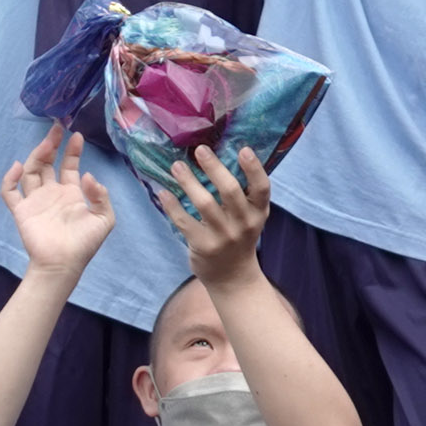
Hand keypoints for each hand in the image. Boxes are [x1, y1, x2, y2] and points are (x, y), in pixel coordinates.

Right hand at [0, 128, 117, 277]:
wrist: (63, 264)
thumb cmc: (84, 244)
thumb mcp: (104, 219)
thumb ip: (101, 196)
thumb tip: (88, 175)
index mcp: (71, 193)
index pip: (69, 165)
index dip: (72, 151)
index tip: (76, 135)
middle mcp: (52, 193)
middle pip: (47, 163)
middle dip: (51, 146)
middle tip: (56, 129)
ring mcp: (35, 201)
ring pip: (31, 172)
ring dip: (36, 156)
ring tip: (45, 145)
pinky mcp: (21, 211)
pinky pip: (9, 192)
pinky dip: (10, 179)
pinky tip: (18, 167)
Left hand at [150, 142, 273, 288]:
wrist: (233, 276)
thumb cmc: (239, 237)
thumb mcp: (250, 218)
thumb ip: (242, 195)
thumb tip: (219, 157)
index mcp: (258, 212)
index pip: (262, 188)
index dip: (254, 168)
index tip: (243, 149)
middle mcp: (244, 223)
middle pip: (230, 191)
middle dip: (214, 167)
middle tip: (200, 149)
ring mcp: (223, 236)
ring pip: (205, 203)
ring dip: (188, 182)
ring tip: (177, 166)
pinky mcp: (203, 246)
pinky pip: (185, 222)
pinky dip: (172, 206)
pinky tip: (164, 192)